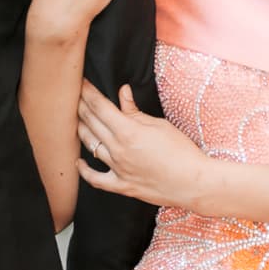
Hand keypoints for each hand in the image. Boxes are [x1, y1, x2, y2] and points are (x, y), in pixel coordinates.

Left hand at [74, 81, 201, 206]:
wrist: (194, 182)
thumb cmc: (182, 151)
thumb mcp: (160, 124)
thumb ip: (135, 111)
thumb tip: (122, 93)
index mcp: (128, 131)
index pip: (100, 106)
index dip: (88, 93)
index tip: (81, 83)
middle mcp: (118, 150)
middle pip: (91, 123)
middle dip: (80, 106)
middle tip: (74, 96)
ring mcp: (118, 169)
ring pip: (90, 146)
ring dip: (81, 130)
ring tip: (77, 119)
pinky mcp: (122, 186)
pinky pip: (96, 179)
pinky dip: (84, 170)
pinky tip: (79, 161)